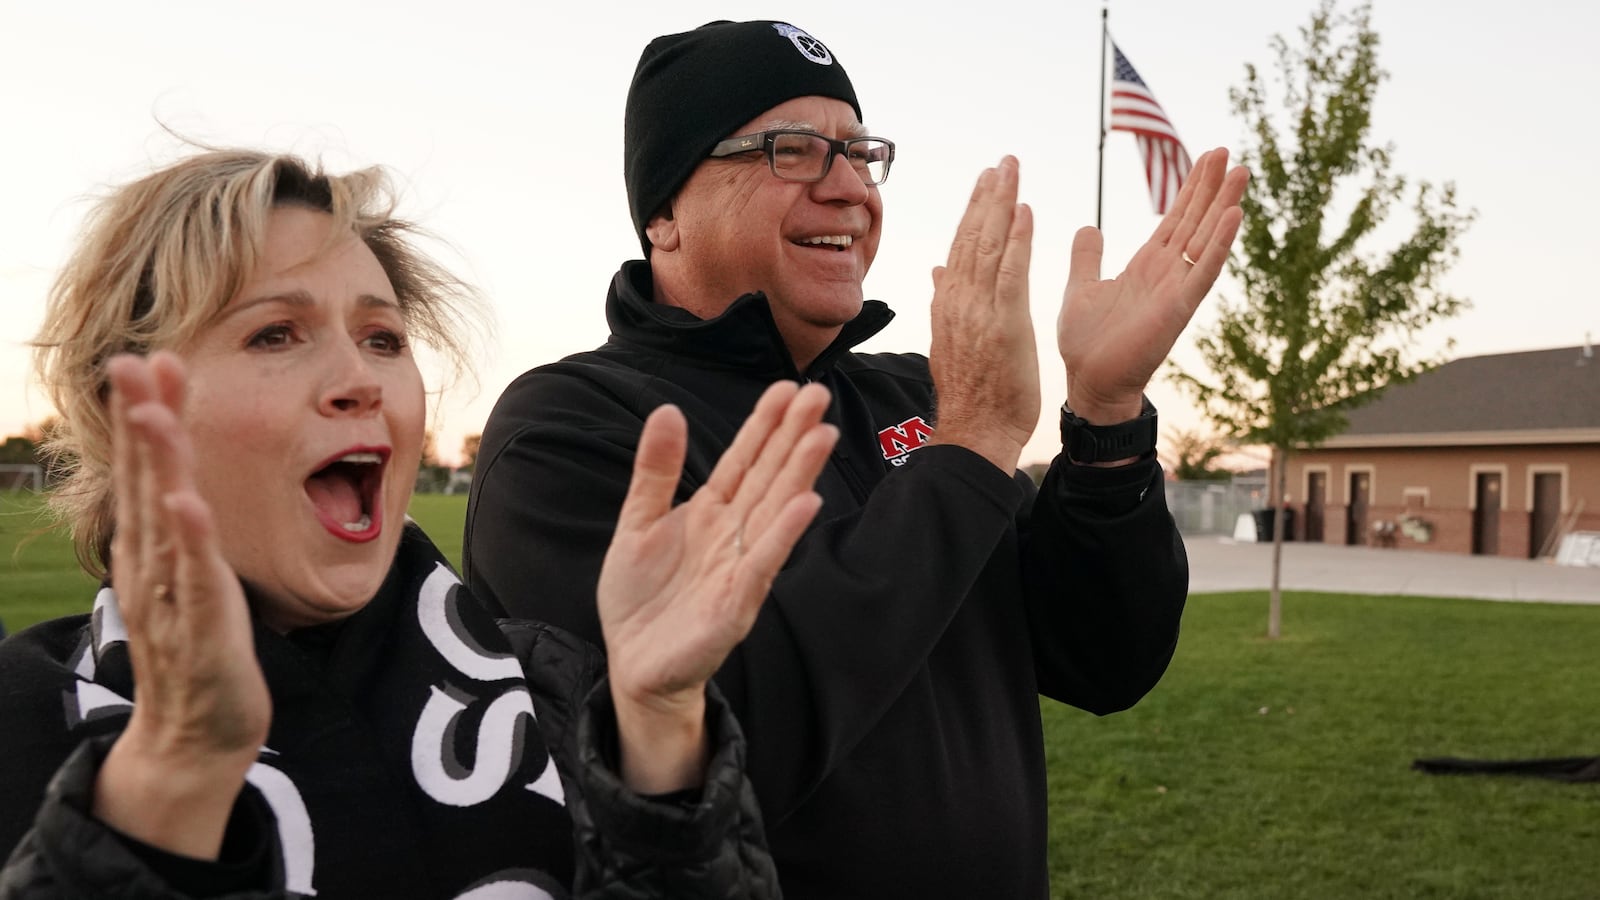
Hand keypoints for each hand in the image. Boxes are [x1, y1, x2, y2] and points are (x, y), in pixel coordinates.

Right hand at [94, 352, 269, 859]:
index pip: (149, 471)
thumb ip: (189, 528)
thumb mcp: (192, 576)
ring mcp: (171, 596)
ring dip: (158, 467)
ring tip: (153, 415)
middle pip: (146, 481)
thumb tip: (187, 479)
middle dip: (141, 421)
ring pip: (164, 521)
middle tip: (132, 360)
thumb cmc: (200, 648)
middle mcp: (153, 564)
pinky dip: (190, 541)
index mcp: (155, 548)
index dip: (149, 415)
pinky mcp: (199, 629)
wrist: (195, 737)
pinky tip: (188, 504)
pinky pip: (193, 580)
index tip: (153, 357)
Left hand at [598, 381, 836, 791]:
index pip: (744, 459)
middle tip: (820, 394)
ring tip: (823, 435)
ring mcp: (738, 567)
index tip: (788, 387)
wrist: (633, 667)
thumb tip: (667, 410)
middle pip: (768, 476)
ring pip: (774, 512)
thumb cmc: (641, 598)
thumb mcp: (636, 523)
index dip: (765, 424)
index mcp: (710, 512)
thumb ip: (655, 471)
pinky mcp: (735, 604)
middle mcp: (732, 534)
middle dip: (793, 436)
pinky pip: (762, 563)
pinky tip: (806, 503)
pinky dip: (784, 533)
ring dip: (800, 474)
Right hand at [926, 156, 1039, 472]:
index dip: (973, 211)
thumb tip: (938, 271)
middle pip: (973, 237)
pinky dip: (1018, 239)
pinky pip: (1011, 272)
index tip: (985, 182)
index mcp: (948, 304)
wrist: (975, 431)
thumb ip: (944, 301)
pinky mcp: (1005, 323)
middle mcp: (959, 301)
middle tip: (1002, 162)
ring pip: (989, 246)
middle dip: (988, 196)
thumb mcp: (950, 341)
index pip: (960, 247)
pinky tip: (1026, 212)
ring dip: (1002, 204)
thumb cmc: (971, 394)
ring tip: (1011, 171)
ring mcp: (979, 310)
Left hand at [1058, 147, 1249, 423]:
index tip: (1206, 158)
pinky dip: (1219, 243)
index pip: (1175, 219)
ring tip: (1240, 172)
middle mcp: (1167, 272)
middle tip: (1228, 152)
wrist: (1089, 382)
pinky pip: (1203, 270)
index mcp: (1146, 266)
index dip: (1190, 189)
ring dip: (1224, 206)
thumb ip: (1087, 258)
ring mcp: (1176, 288)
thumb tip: (1089, 227)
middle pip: (1195, 221)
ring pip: (1206, 238)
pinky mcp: (1178, 307)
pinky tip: (1234, 216)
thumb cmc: (1087, 343)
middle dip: (1211, 187)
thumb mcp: (1080, 287)